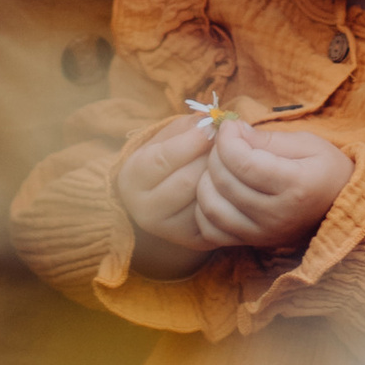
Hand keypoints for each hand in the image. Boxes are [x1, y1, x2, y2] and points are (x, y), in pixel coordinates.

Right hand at [115, 111, 216, 275]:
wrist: (161, 198)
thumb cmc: (167, 158)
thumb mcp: (168, 138)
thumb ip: (187, 128)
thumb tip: (214, 122)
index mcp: (132, 179)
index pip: (162, 160)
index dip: (190, 141)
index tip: (212, 126)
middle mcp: (145, 211)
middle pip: (187, 182)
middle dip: (211, 159)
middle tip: (228, 143)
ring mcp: (170, 231)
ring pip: (206, 200)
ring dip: (223, 177)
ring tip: (231, 162)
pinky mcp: (195, 241)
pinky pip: (219, 217)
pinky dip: (228, 197)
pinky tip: (230, 184)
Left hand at [192, 115, 352, 252]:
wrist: (341, 206)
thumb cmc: (325, 169)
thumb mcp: (306, 143)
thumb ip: (267, 138)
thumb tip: (232, 130)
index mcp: (296, 185)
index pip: (242, 162)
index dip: (226, 138)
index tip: (229, 126)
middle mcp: (277, 215)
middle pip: (224, 182)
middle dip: (215, 154)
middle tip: (226, 143)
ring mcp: (263, 233)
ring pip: (212, 208)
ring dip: (205, 181)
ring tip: (219, 166)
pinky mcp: (252, 243)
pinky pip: (211, 231)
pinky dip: (204, 210)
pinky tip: (215, 192)